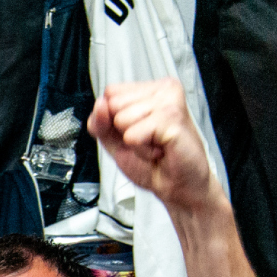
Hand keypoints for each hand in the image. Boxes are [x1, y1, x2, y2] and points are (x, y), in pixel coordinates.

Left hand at [88, 78, 218, 215]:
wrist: (176, 186)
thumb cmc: (152, 163)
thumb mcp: (115, 141)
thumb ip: (100, 122)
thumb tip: (100, 104)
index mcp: (151, 89)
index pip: (110, 92)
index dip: (112, 120)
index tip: (136, 132)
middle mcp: (163, 89)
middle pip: (113, 103)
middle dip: (123, 131)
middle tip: (148, 140)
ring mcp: (169, 101)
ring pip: (121, 119)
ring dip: (134, 142)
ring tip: (155, 145)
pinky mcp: (172, 117)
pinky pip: (132, 135)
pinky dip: (141, 151)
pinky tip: (160, 150)